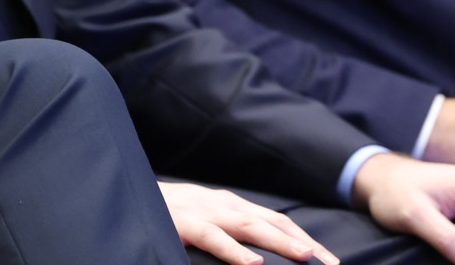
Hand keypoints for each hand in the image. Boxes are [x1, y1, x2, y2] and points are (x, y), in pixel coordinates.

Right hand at [157, 180, 339, 264]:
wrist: (123, 197)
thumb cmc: (163, 216)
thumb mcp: (200, 223)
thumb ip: (225, 234)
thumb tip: (256, 256)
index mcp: (227, 205)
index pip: (275, 220)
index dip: (303, 238)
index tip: (329, 259)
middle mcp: (220, 204)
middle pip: (271, 222)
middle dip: (304, 242)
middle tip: (332, 263)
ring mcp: (201, 211)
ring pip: (248, 226)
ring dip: (279, 242)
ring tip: (306, 257)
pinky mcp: (182, 223)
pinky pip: (213, 238)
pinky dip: (235, 252)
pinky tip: (254, 264)